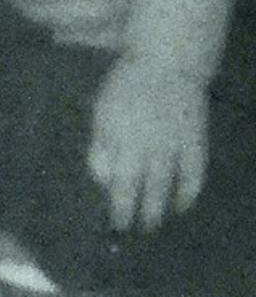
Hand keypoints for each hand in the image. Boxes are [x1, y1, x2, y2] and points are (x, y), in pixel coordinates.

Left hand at [87, 57, 208, 231]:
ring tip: (152, 228)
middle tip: (130, 235)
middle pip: (140, 189)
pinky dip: (188, 192)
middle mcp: (145, 145)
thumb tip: (105, 182)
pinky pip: (194, 173)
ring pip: (165, 186)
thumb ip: (101, 148)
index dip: (116, 208)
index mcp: (118, 138)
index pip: (115, 183)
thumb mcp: (101, 113)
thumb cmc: (127, 87)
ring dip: (158, 210)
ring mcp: (172, 144)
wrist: (168, 61)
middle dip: (134, 216)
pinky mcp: (195, 140)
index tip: (114, 227)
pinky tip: (181, 207)